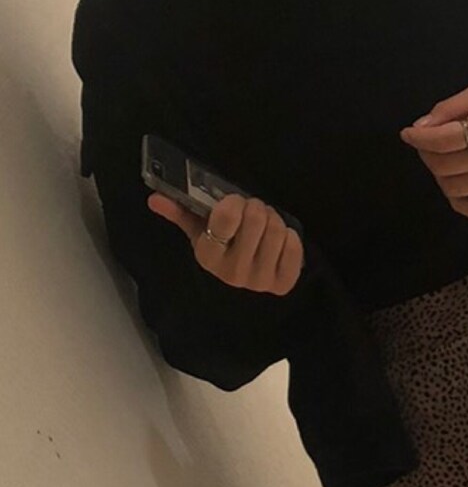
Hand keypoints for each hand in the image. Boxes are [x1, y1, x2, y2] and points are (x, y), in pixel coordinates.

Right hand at [147, 192, 304, 295]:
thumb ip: (179, 213)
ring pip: (277, 231)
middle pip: (257, 219)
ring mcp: (260, 281)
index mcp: (209, 256)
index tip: (234, 203)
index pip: (227, 217)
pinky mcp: (283, 284)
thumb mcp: (199, 233)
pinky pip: (294, 247)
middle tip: (253, 211)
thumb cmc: (221, 250)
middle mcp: (233, 273)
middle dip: (256, 207)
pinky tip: (280, 241)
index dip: (234, 203)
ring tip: (266, 224)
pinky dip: (290, 237)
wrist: (242, 288)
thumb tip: (155, 199)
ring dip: (274, 220)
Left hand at [399, 84, 467, 217]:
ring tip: (444, 160)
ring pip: (451, 187)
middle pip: (443, 165)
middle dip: (427, 154)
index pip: (444, 139)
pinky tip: (457, 181)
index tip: (408, 134)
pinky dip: (455, 198)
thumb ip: (448, 108)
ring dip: (439, 174)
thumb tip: (421, 127)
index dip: (420, 138)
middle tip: (428, 144)